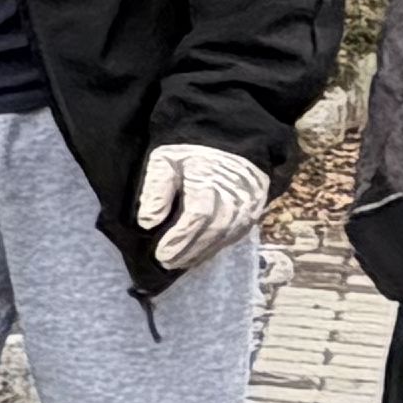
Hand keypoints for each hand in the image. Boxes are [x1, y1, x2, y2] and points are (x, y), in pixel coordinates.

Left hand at [138, 142, 272, 272]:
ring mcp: (248, 205)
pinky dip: (216, 246)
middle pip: (213, 231)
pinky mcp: (254, 211)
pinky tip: (200, 253)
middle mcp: (234, 196)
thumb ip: (156, 189)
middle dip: (188, 251)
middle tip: (166, 262)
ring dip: (201, 253)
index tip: (160, 253)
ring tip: (179, 262)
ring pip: (225, 236)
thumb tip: (148, 222)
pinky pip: (236, 234)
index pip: (197, 217)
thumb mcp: (166, 160)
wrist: (232, 139)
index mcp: (211, 181)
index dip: (179, 239)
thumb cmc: (192, 151)